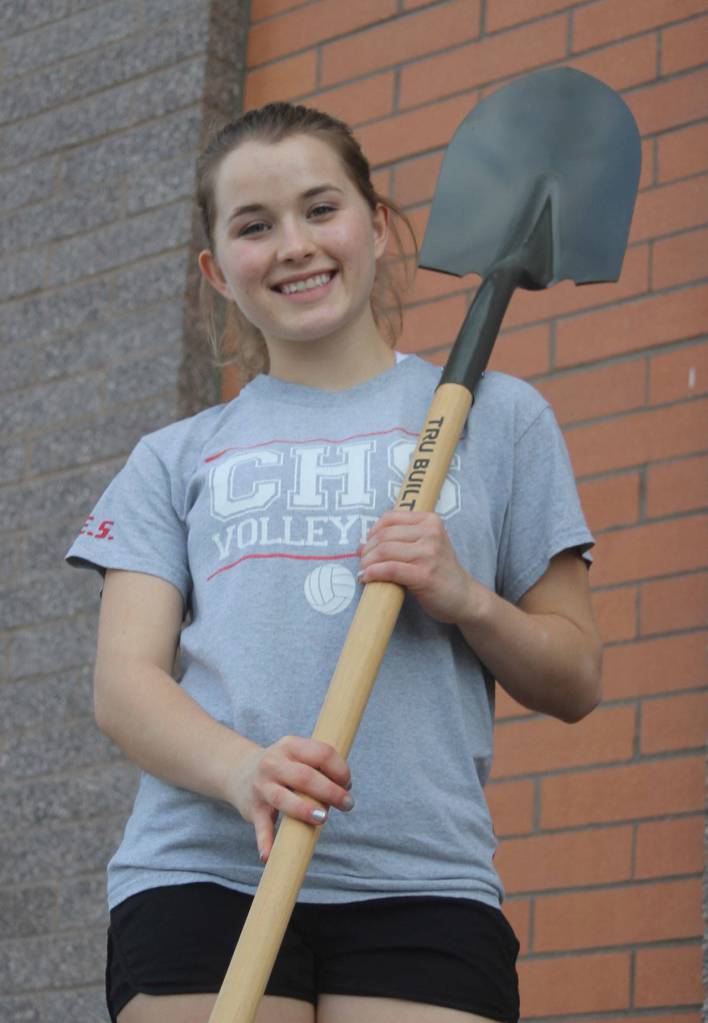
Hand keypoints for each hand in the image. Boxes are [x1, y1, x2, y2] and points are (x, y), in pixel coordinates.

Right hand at [227, 736, 352, 862]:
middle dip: (331, 792)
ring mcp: (261, 786)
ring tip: (323, 818)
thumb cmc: (282, 768)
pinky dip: (265, 841)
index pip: (321, 753)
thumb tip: (343, 791)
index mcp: (290, 746)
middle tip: (348, 804)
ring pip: (283, 798)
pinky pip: (261, 826)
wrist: (239, 772)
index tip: (347, 783)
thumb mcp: (296, 756)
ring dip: (305, 810)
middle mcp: (273, 764)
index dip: (340, 769)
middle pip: (305, 776)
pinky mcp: (253, 809)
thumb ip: (318, 769)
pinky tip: (268, 855)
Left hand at [358, 510, 478, 623]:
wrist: (464, 597)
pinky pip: (388, 569)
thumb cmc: (440, 572)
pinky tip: (367, 578)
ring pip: (383, 551)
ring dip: (367, 562)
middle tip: (363, 561)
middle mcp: (431, 533)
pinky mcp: (423, 575)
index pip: (390, 517)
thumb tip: (362, 544)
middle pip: (384, 535)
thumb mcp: (427, 546)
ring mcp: (428, 554)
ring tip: (364, 571)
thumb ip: (401, 540)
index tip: (367, 545)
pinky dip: (372, 573)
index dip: (372, 531)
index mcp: (431, 521)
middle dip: (367, 550)